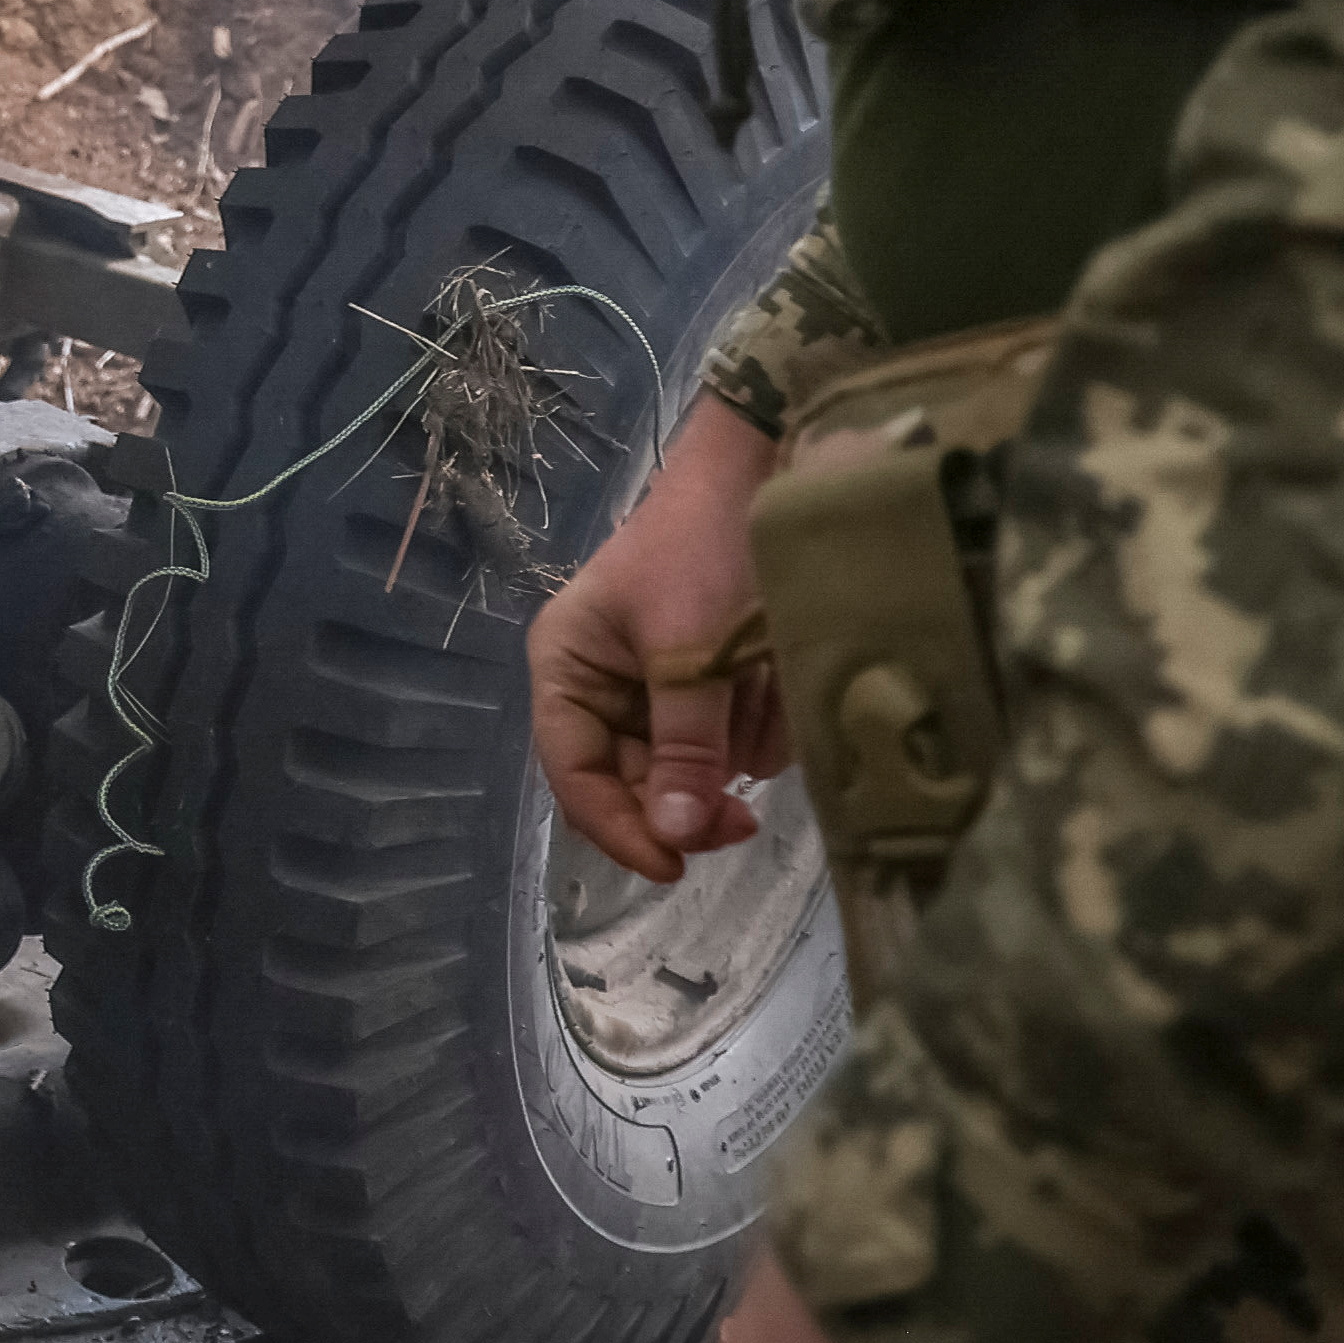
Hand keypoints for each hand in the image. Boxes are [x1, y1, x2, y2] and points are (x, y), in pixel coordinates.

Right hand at [531, 397, 788, 882]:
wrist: (770, 475)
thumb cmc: (706, 549)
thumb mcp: (691, 649)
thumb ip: (684, 746)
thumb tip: (675, 837)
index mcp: (568, 667)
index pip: (574, 774)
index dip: (619, 828)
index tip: (677, 867)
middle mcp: (602, 685)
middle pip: (633, 782)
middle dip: (690, 795)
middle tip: (745, 820)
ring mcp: (658, 688)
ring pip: (691, 770)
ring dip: (733, 750)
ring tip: (763, 692)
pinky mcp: (710, 686)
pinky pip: (733, 743)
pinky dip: (760, 726)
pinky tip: (775, 681)